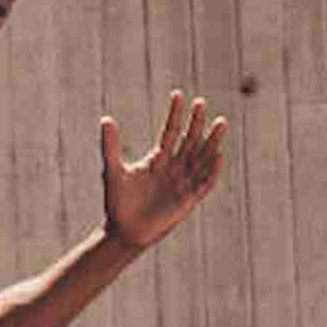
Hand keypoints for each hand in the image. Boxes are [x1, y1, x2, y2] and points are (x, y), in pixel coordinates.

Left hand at [102, 91, 227, 250]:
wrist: (124, 232)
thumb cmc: (118, 202)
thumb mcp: (113, 171)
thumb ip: (110, 146)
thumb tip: (105, 119)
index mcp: (158, 159)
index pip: (170, 131)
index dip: (174, 114)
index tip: (178, 94)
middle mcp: (173, 167)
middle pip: (188, 140)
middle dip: (195, 123)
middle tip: (200, 102)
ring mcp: (182, 182)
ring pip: (201, 157)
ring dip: (211, 141)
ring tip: (220, 122)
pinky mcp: (188, 199)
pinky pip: (204, 182)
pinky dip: (212, 170)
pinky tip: (218, 155)